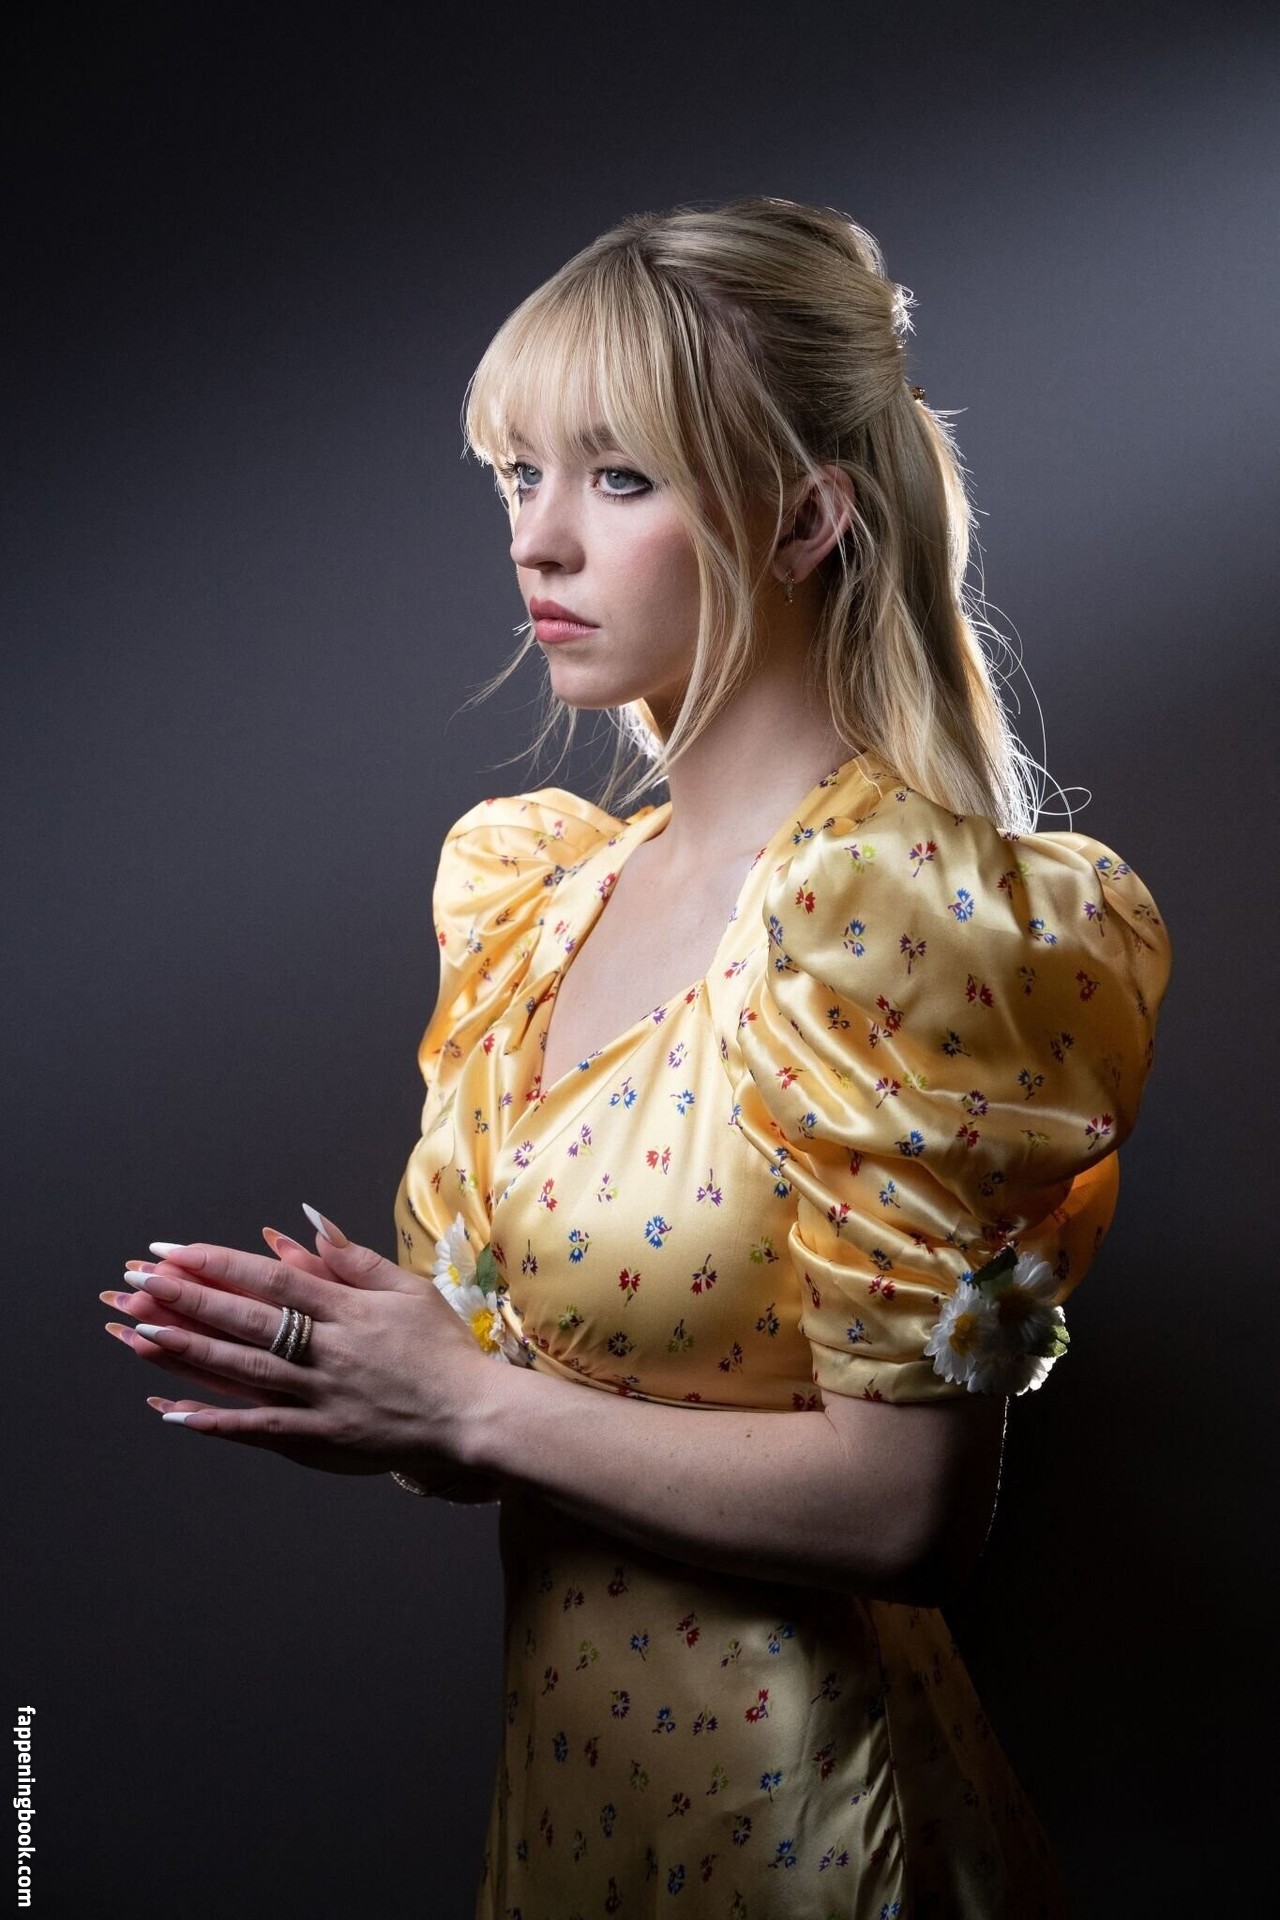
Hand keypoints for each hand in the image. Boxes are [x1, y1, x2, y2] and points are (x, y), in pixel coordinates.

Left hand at [104, 1212, 508, 1478]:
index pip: (269, 1278)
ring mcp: (321, 1395)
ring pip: (245, 1370)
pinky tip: (175, 1415)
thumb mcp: (406, 1289)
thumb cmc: (442, 1349)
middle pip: (247, 1319)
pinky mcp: (321, 1436)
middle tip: (137, 1283)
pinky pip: (261, 1429)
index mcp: (346, 1309)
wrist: (473, 1412)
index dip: (217, 1263)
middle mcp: (326, 1349)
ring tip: (140, 1334)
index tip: (173, 1252)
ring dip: (191, 1352)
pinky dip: (217, 1422)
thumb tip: (307, 1220)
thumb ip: (354, 1258)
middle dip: (187, 1300)